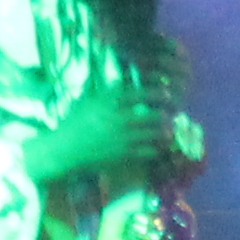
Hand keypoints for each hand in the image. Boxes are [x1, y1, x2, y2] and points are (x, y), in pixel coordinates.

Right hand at [37, 76, 183, 190]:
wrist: (64, 150)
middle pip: (151, 114)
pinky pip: (147, 151)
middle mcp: (117, 118)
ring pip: (153, 133)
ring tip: (171, 128)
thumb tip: (124, 83)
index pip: (138, 94)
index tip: (166, 92)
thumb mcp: (86, 101)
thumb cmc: (74, 123)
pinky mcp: (123, 155)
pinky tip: (160, 145)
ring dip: (165, 130)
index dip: (156, 92)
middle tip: (175, 111)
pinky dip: (157, 148)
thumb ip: (106, 93)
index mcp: (107, 103)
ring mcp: (122, 138)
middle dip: (166, 113)